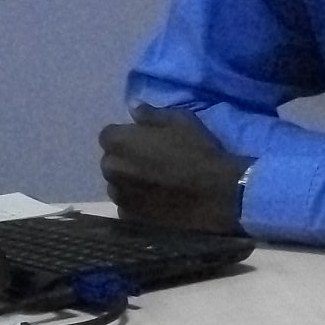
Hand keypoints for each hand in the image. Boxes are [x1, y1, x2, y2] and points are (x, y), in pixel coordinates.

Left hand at [99, 108, 252, 236]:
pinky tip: (158, 202)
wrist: (216, 194)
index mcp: (118, 142)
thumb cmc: (197, 152)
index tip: (145, 141)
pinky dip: (138, 203)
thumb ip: (150, 114)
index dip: (127, 137)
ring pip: (118, 185)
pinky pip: (128, 206)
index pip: (109, 135)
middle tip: (151, 163)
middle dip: (125, 160)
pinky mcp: (130, 218)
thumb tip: (132, 107)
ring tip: (156, 185)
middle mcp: (111, 169)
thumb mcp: (180, 120)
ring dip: (130, 183)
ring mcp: (119, 196)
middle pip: (111, 161)